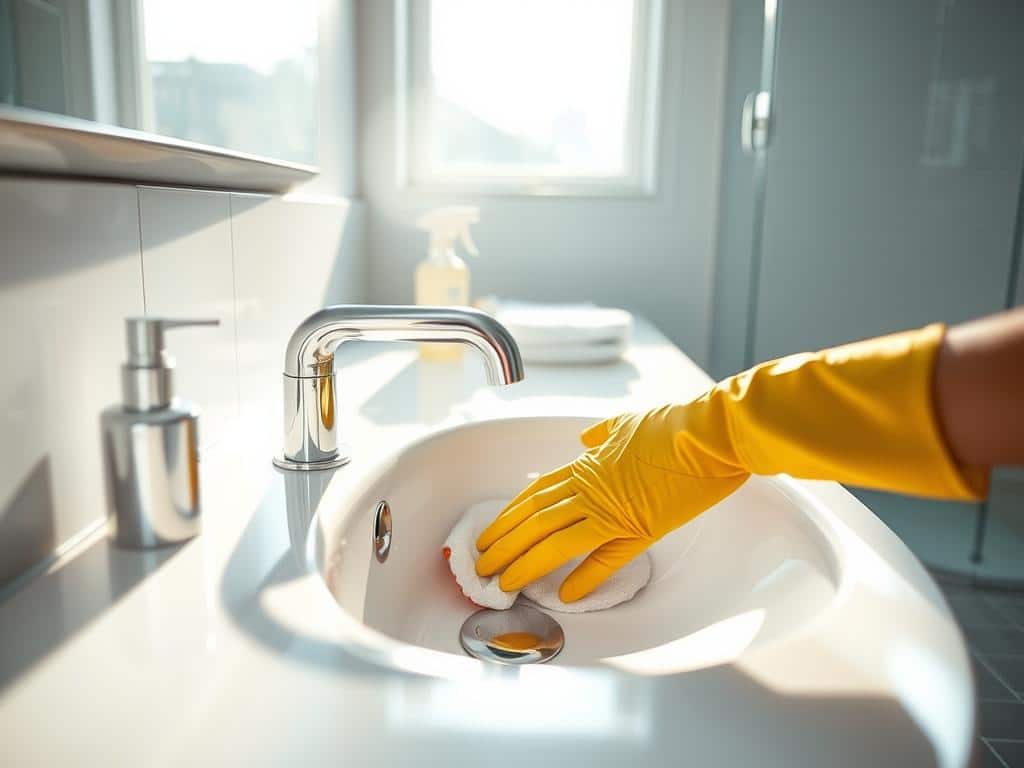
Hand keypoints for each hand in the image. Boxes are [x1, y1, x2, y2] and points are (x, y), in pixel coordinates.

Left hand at [474, 404, 749, 602]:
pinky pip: (605, 558)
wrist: (711, 432)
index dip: (508, 517)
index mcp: (587, 464)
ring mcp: (613, 509)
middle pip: (534, 520)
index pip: (535, 494)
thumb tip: (584, 437)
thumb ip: (602, 434)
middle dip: (504, 545)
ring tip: (503, 583)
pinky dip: (585, 577)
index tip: (490, 534)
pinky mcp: (642, 527)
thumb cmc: (674, 424)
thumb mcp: (628, 423)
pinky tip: (566, 595)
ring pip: (556, 540)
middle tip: (482, 566)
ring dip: (526, 563)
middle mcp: (592, 488)